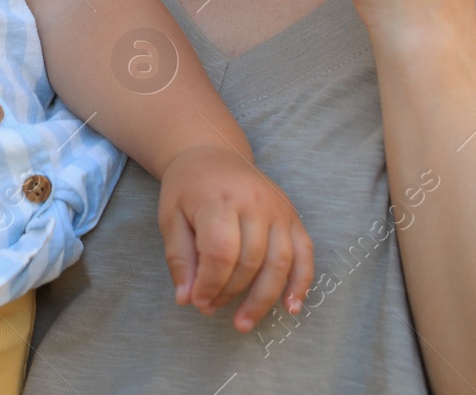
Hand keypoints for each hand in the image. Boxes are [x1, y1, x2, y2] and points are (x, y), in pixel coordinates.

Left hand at [158, 145, 313, 330]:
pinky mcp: (293, 215)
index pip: (221, 252)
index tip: (197, 301)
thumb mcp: (170, 217)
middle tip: (210, 309)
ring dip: (264, 299)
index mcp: (219, 199)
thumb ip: (179, 258)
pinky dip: (301, 283)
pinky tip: (291, 307)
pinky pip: (305, 253)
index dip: (210, 284)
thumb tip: (187, 299)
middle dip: (230, 293)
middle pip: (250, 261)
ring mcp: (278, 209)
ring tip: (244, 323)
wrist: (212, 152)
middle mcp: (254, 202)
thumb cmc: (188, 188)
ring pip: (280, 263)